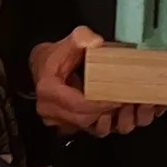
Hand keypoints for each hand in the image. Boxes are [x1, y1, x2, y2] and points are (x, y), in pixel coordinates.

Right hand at [30, 28, 163, 136]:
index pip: (78, 104)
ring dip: (105, 118)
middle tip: (124, 101)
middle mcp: (48, 109)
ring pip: (87, 126)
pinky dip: (101, 120)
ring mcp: (55, 119)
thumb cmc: (54, 56)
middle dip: (105, 111)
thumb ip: (81, 38)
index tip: (118, 98)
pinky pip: (86, 128)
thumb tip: (95, 42)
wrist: (43, 66)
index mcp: (48, 89)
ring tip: (120, 105)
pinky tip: (111, 110)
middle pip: (84, 119)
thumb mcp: (68, 41)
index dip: (100, 103)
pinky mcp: (64, 124)